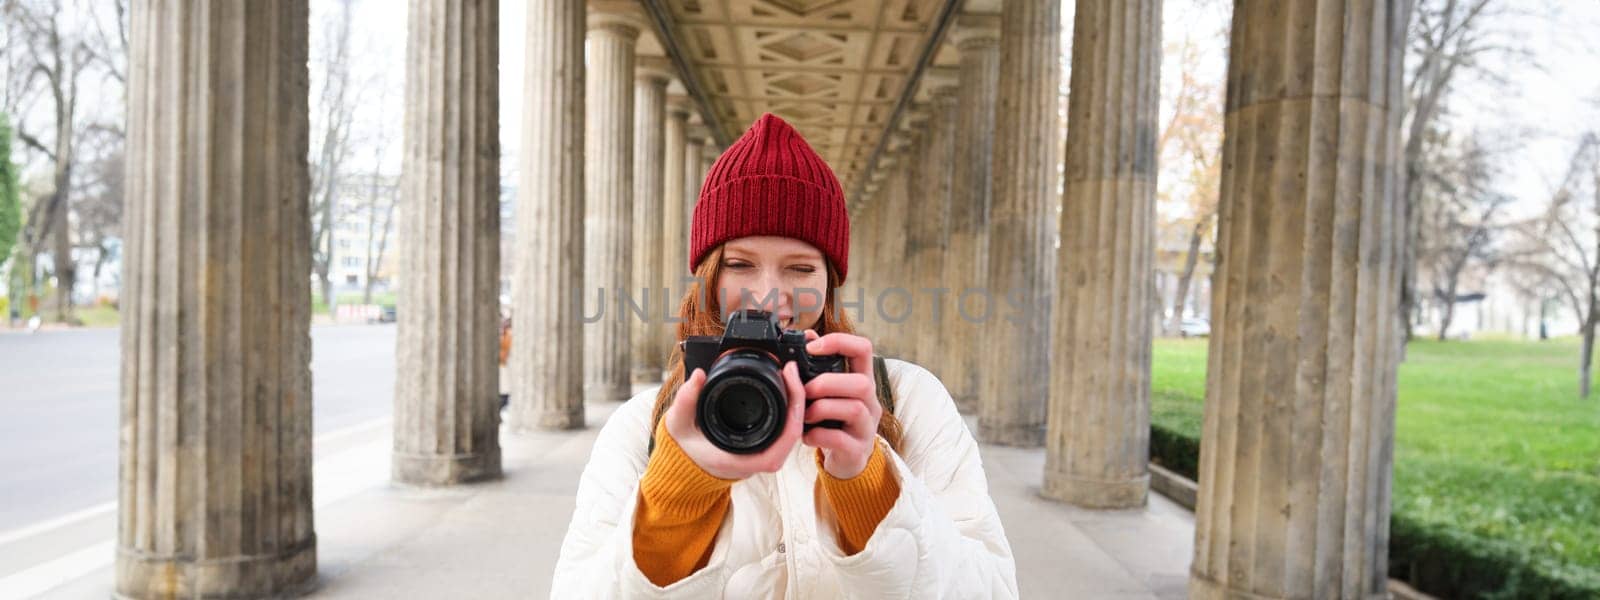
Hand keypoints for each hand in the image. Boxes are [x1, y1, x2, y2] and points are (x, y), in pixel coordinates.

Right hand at [662, 363, 807, 479]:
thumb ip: (685, 401)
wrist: (685, 465)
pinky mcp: (765, 447)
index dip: (794, 406)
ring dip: (796, 402)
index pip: (784, 437)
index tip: (789, 377)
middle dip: (799, 398)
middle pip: (795, 431)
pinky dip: (789, 409)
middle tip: (790, 370)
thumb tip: (699, 376)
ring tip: (790, 375)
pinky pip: (786, 430)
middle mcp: (759, 460)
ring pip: (793, 430)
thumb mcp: (679, 424)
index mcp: (743, 459)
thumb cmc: (685, 448)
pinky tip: (786, 389)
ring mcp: (765, 455)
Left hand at [800, 332, 880, 479]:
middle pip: (863, 383)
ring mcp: (867, 427)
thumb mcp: (829, 392)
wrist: (845, 460)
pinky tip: (807, 436)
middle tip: (805, 391)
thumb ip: (819, 367)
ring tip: (804, 415)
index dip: (839, 342)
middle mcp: (870, 402)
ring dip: (822, 408)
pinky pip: (841, 439)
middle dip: (827, 383)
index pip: (863, 349)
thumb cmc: (834, 420)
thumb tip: (807, 336)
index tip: (811, 347)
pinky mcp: (858, 450)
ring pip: (854, 409)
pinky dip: (818, 436)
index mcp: (861, 380)